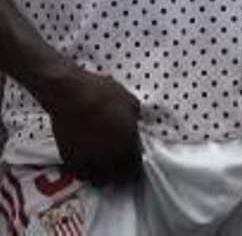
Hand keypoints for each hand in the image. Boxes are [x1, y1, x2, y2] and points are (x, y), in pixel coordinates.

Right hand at [44, 70, 141, 185]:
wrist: (71, 95)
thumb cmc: (104, 94)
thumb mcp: (130, 102)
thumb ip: (133, 120)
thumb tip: (134, 125)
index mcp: (127, 144)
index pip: (136, 168)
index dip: (137, 168)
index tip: (136, 165)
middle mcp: (109, 157)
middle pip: (119, 179)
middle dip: (122, 176)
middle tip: (122, 169)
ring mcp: (88, 160)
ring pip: (98, 180)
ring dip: (104, 177)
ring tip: (105, 169)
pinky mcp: (69, 159)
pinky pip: (80, 173)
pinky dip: (86, 171)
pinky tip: (88, 163)